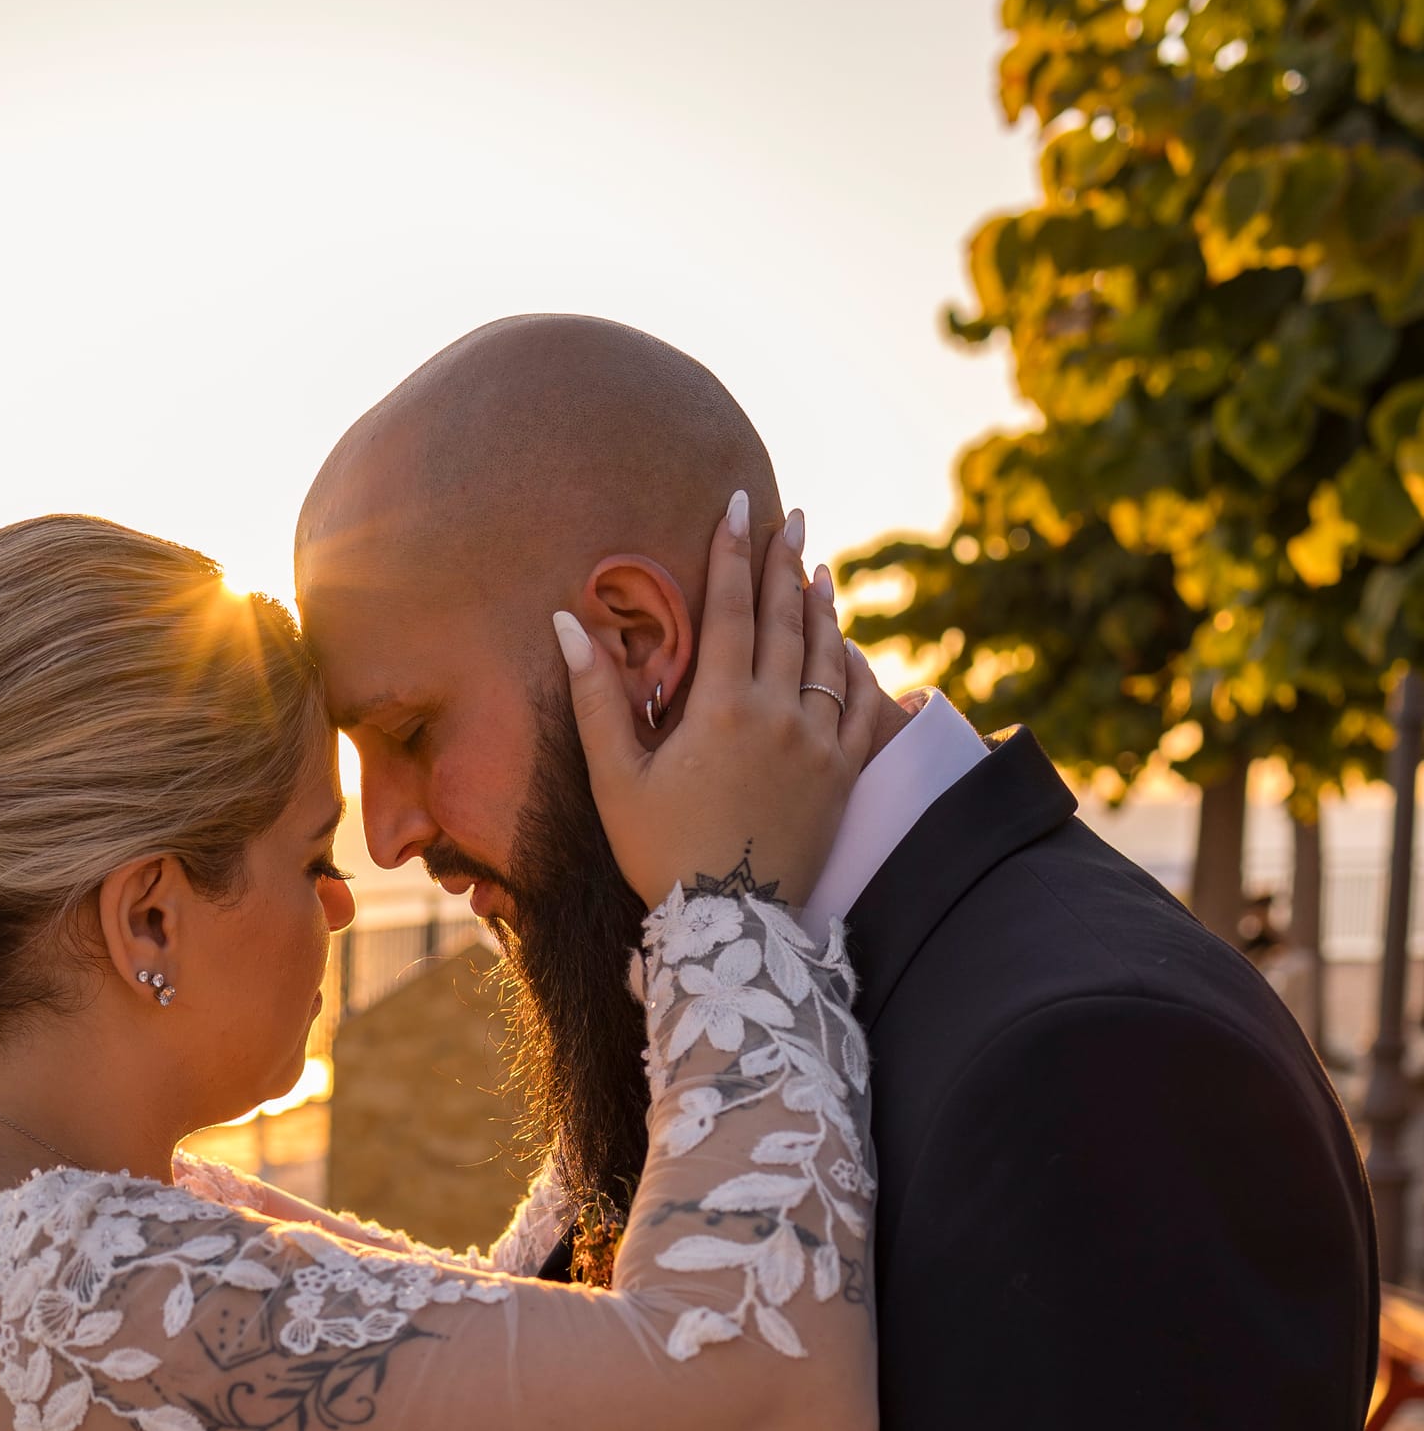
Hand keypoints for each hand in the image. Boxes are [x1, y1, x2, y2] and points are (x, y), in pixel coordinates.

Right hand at [556, 497, 880, 910]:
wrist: (730, 926)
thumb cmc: (661, 853)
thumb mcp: (616, 778)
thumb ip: (595, 698)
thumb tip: (567, 623)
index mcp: (722, 708)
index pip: (730, 610)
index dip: (732, 552)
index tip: (737, 504)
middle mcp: (779, 716)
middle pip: (785, 621)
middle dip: (786, 563)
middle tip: (793, 517)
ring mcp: (820, 745)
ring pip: (827, 657)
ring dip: (822, 608)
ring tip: (819, 570)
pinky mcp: (844, 777)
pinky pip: (861, 708)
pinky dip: (855, 670)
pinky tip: (848, 650)